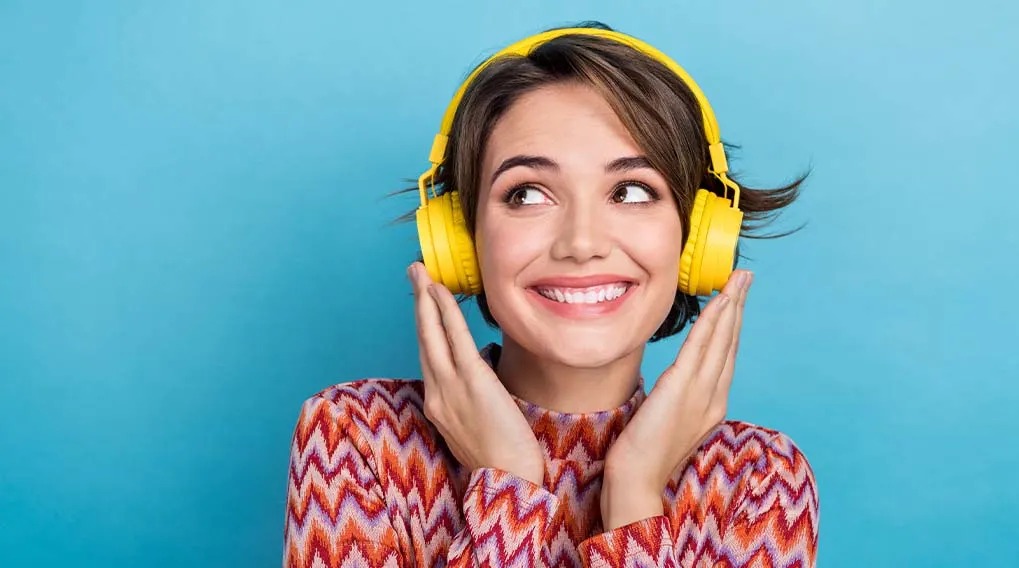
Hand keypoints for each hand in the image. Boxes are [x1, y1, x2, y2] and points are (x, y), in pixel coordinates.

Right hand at [408, 262, 544, 485]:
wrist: (509, 479)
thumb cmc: (503, 460)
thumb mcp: (478, 429)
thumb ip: (473, 403)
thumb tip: (484, 383)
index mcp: (438, 406)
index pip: (429, 358)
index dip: (425, 329)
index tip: (424, 305)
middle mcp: (436, 394)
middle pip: (423, 340)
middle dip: (417, 304)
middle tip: (414, 274)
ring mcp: (450, 387)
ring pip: (432, 334)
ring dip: (425, 299)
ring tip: (420, 273)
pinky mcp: (471, 381)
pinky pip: (455, 339)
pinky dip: (445, 312)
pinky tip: (441, 292)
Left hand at [600, 269, 751, 529]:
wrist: (636, 482)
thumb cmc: (642, 456)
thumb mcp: (664, 421)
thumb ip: (673, 399)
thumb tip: (668, 384)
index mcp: (710, 406)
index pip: (724, 357)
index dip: (732, 326)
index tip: (735, 301)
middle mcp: (713, 398)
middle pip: (730, 343)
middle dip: (738, 307)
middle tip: (746, 277)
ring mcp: (701, 393)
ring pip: (721, 340)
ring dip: (731, 305)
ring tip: (740, 279)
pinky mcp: (682, 389)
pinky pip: (701, 347)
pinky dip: (713, 321)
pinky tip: (718, 302)